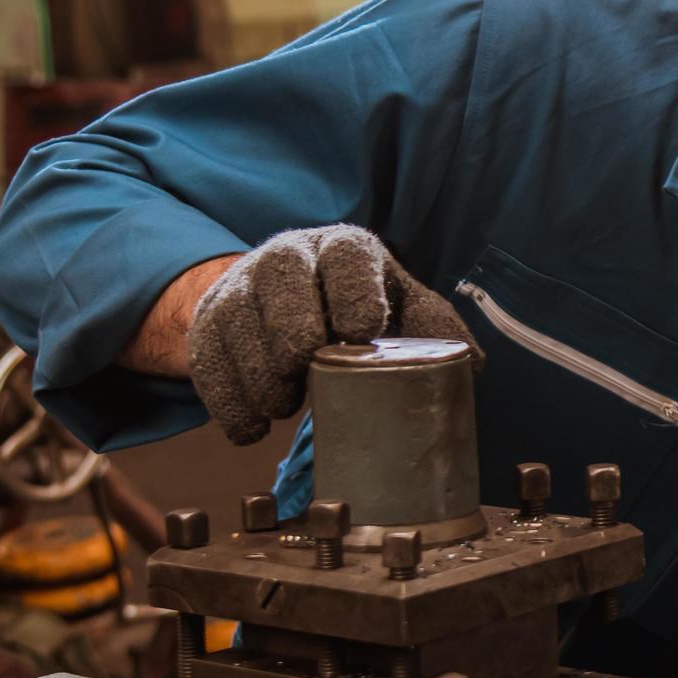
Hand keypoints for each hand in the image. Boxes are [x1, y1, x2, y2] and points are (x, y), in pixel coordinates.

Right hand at [184, 227, 473, 443]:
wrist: (276, 302)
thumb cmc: (355, 306)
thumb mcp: (402, 306)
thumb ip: (435, 331)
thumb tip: (471, 365)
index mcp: (343, 250)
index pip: (347, 255)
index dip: (355, 292)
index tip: (362, 333)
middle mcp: (286, 257)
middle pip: (281, 280)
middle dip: (294, 334)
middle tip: (307, 373)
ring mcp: (240, 289)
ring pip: (237, 324)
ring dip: (262, 377)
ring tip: (286, 403)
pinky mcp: (206, 326)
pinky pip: (207, 365)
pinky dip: (230, 404)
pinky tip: (253, 427)